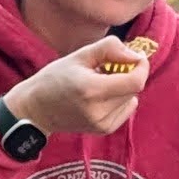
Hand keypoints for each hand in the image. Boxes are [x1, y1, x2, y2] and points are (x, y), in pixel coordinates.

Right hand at [0, 32, 157, 141]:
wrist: (37, 110)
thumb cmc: (55, 78)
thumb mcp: (79, 55)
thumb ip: (110, 49)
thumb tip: (136, 55)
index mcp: (91, 89)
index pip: (135, 81)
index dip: (141, 67)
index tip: (135, 57)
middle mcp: (98, 111)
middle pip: (134, 88)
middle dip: (129, 73)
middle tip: (109, 67)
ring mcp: (102, 124)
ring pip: (131, 98)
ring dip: (123, 87)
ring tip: (100, 83)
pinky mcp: (103, 130)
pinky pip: (125, 110)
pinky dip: (119, 100)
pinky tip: (100, 96)